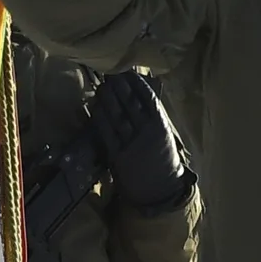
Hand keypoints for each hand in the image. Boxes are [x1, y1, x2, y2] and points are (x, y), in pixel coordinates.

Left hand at [87, 72, 194, 211]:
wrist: (159, 189)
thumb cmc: (163, 158)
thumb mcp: (165, 135)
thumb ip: (154, 116)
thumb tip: (141, 93)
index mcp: (161, 125)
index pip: (147, 98)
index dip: (136, 83)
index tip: (127, 72)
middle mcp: (146, 132)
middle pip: (130, 104)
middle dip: (119, 87)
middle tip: (110, 74)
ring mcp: (131, 144)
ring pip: (117, 116)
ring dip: (108, 99)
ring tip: (102, 87)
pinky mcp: (118, 155)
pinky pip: (107, 133)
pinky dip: (100, 118)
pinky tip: (95, 107)